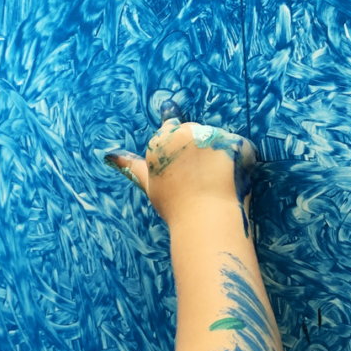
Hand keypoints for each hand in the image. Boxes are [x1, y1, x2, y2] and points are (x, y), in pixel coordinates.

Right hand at [106, 101, 255, 231]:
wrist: (205, 220)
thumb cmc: (175, 206)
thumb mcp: (148, 183)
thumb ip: (131, 165)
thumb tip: (109, 155)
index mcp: (161, 140)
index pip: (173, 130)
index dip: (182, 152)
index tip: (186, 169)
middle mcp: (185, 131)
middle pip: (196, 132)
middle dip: (201, 151)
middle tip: (202, 180)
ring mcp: (212, 136)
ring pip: (220, 140)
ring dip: (221, 156)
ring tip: (217, 182)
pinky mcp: (236, 143)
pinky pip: (242, 149)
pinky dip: (241, 163)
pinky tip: (233, 180)